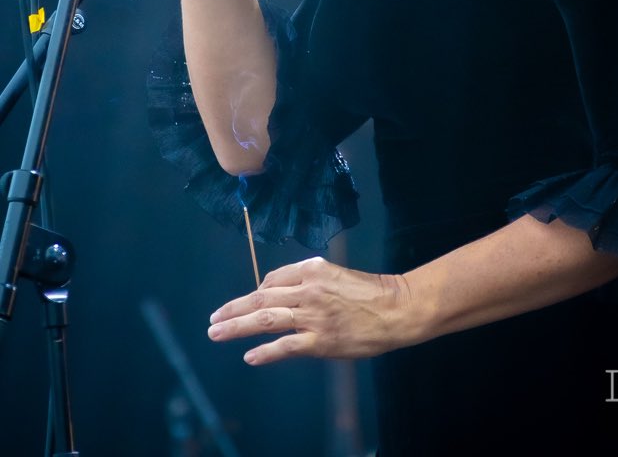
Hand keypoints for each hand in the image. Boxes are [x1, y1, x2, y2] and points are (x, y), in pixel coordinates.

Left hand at [207, 256, 414, 365]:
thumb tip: (278, 289)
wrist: (395, 309)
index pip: (272, 279)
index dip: (255, 293)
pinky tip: (250, 357)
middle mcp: (308, 290)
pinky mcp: (321, 341)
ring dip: (236, 327)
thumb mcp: (335, 273)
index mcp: (311, 270)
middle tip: (213, 319)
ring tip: (217, 333)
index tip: (246, 304)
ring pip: (265, 319)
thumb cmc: (368, 291)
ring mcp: (313, 316)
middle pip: (260, 298)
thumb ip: (308, 279)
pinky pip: (285, 346)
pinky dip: (265, 352)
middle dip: (232, 309)